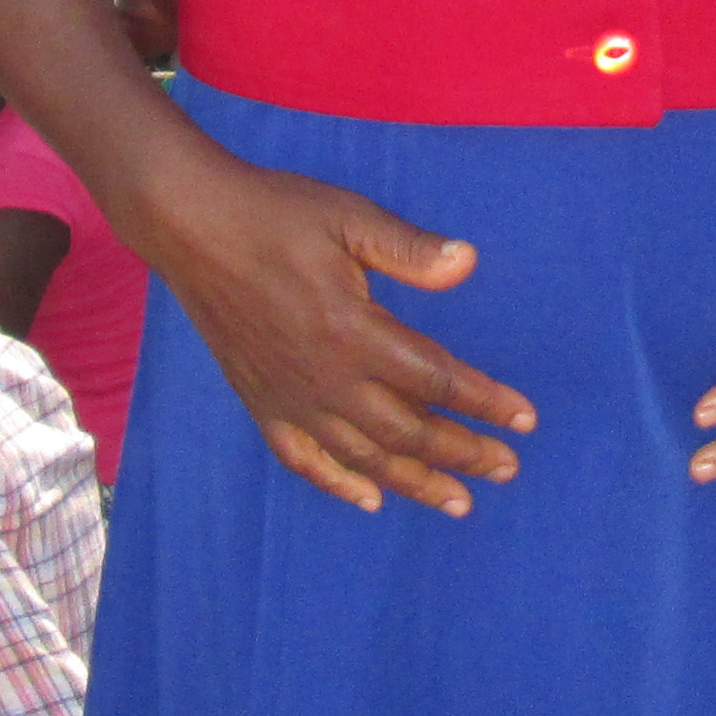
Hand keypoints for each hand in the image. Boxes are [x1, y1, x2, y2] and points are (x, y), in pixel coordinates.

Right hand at [131, 145, 532, 517]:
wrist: (190, 224)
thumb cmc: (275, 213)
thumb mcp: (349, 217)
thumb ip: (411, 249)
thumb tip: (470, 263)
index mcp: (353, 330)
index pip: (436, 380)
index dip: (485, 403)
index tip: (525, 421)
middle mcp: (324, 377)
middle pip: (408, 432)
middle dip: (463, 453)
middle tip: (507, 469)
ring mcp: (289, 396)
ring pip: (363, 457)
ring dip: (415, 482)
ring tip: (459, 502)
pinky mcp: (260, 401)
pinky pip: (304, 459)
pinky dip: (338, 484)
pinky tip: (369, 499)